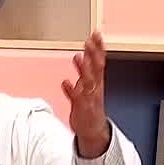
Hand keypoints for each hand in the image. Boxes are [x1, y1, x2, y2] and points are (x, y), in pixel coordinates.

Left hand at [61, 31, 110, 157]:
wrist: (92, 129)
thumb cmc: (88, 107)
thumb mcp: (87, 88)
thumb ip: (82, 74)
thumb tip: (78, 58)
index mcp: (96, 82)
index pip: (99, 62)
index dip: (98, 48)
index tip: (96, 35)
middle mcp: (94, 88)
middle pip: (95, 68)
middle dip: (93, 54)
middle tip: (91, 40)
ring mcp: (88, 98)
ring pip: (88, 81)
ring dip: (84, 69)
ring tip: (79, 56)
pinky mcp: (81, 108)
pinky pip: (76, 99)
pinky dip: (71, 91)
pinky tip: (65, 83)